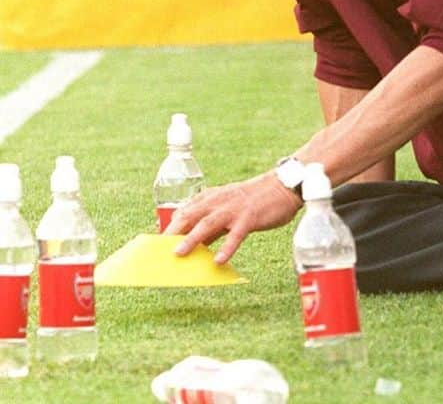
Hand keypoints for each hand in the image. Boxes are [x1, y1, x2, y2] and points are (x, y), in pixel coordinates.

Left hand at [166, 173, 301, 263]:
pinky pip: (236, 234)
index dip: (169, 227)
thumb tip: (193, 245)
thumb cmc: (255, 201)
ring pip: (208, 223)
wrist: (284, 186)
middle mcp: (220, 201)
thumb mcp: (229, 209)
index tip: (154, 244)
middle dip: (173, 232)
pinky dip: (226, 247)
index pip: (186, 212)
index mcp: (213, 198)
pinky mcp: (250, 217)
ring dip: (192, 238)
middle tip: (158, 251)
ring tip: (179, 253)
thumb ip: (211, 226)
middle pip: (191, 215)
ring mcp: (234, 209)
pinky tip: (218, 260)